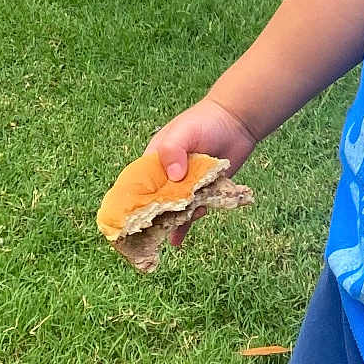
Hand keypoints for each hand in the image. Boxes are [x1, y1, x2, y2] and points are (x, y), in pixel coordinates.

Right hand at [145, 97, 258, 247]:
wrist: (237, 122)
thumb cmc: (205, 121)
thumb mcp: (184, 132)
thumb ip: (173, 150)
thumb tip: (174, 178)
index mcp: (154, 161)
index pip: (136, 186)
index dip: (130, 202)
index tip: (127, 222)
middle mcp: (167, 176)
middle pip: (154, 203)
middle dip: (152, 218)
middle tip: (150, 234)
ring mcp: (185, 186)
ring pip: (173, 210)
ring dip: (172, 221)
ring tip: (173, 229)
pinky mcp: (203, 192)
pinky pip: (192, 212)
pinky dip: (185, 225)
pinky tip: (177, 241)